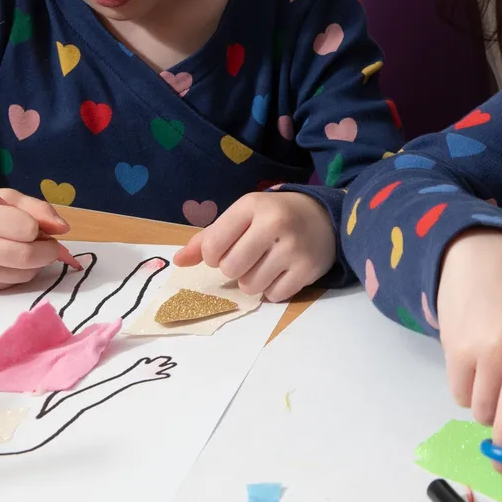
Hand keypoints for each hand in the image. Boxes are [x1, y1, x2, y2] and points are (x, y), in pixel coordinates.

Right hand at [0, 188, 68, 293]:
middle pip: (28, 257)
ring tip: (21, 247)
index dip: (38, 227)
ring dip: (34, 262)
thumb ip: (36, 209)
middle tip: (46, 242)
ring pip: (24, 274)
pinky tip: (5, 259)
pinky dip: (18, 271)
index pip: (26, 229)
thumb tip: (64, 229)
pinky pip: (12, 283)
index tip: (35, 225)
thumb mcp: (1, 195)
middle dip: (48, 250)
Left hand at [172, 190, 334, 301]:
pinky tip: (281, 272)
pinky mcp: (308, 269)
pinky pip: (274, 296)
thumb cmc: (274, 216)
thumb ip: (208, 237)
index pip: (212, 246)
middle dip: (234, 269)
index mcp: (252, 205)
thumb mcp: (243, 216)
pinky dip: (273, 290)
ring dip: (252, 281)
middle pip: (231, 269)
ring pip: (250, 286)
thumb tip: (177, 262)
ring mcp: (293, 248)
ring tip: (266, 265)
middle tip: (248, 257)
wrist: (324, 217)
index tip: (225, 249)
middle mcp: (274, 223)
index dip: (212, 255)